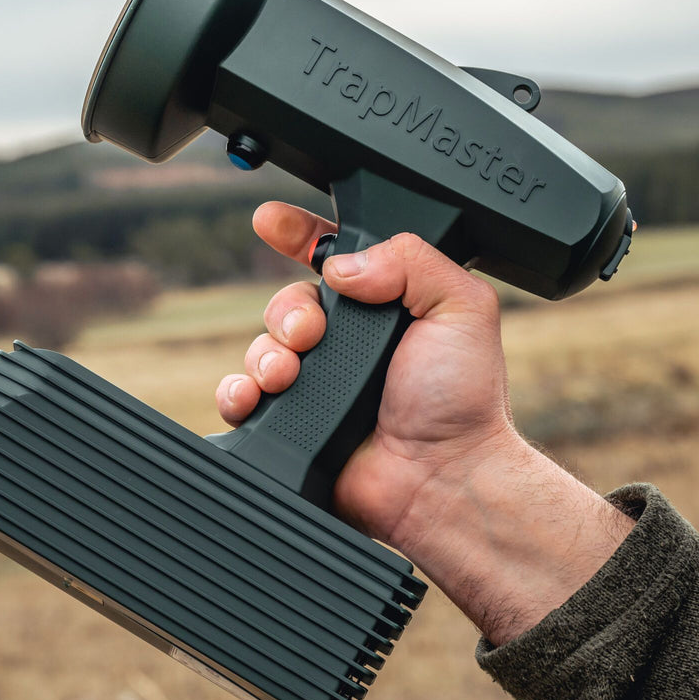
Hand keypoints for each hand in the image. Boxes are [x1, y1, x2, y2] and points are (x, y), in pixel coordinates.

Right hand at [217, 202, 633, 644]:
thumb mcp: (461, 306)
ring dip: (265, 352)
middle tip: (311, 333)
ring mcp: (315, 382)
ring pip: (260, 346)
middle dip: (288, 310)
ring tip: (289, 373)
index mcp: (385, 303)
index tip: (271, 220)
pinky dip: (236, 391)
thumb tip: (340, 267)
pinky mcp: (289, 423)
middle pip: (287, 300)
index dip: (299, 234)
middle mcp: (345, 340)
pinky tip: (255, 395)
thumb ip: (412, 259)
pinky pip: (239, 396)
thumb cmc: (462, 400)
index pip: (332, 255)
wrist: (443, 478)